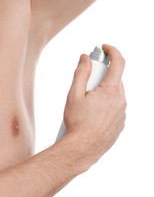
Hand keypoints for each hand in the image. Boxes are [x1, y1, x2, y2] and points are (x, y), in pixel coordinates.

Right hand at [63, 44, 126, 161]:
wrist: (83, 148)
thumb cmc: (77, 122)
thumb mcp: (74, 94)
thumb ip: (81, 73)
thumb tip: (85, 58)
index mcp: (111, 91)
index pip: (118, 63)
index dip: (112, 52)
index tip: (104, 48)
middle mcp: (120, 101)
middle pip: (114, 79)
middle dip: (102, 75)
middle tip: (86, 79)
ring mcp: (122, 113)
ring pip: (114, 94)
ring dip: (102, 91)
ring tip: (85, 102)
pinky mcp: (120, 123)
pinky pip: (115, 107)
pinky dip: (105, 104)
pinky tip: (91, 113)